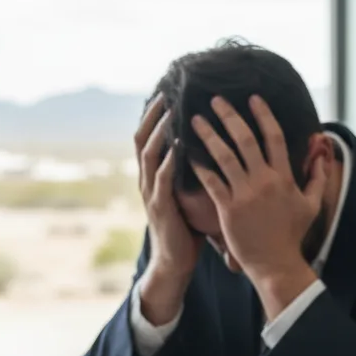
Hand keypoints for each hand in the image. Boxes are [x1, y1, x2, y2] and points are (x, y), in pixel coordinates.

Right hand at [134, 93, 202, 324]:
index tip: (168, 93)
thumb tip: (213, 152)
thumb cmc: (187, 230)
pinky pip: (161, 179)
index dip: (155, 115)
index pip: (150, 138)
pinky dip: (168, 160)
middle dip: (153, 115)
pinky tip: (176, 146)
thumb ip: (195, 174)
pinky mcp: (160, 207)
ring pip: (148, 154)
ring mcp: (151, 193)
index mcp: (155, 176)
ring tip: (170, 111)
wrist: (175, 262)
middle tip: (166, 92)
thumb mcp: (189, 196)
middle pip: (142, 138)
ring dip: (158, 131)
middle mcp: (148, 180)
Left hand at [191, 95, 324, 320]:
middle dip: (229, 116)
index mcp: (283, 177)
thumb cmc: (292, 235)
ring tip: (195, 120)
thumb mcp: (311, 205)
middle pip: (245, 140)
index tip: (252, 98)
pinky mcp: (228, 209)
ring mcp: (244, 195)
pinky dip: (200, 166)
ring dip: (208, 135)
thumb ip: (317, 178)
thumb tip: (324, 156)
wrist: (276, 263)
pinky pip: (211, 182)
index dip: (263, 115)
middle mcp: (263, 181)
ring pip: (224, 156)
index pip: (274, 137)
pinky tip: (188, 153)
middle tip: (215, 99)